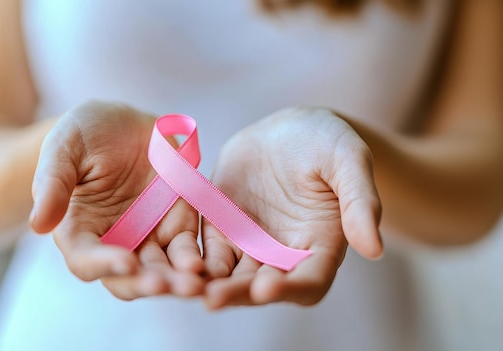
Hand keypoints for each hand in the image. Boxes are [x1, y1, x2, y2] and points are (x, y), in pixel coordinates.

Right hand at [30, 101, 203, 299]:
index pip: (85, 258)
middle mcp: (113, 241)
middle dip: (147, 283)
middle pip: (127, 277)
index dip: (104, 264)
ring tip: (195, 284)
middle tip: (168, 285)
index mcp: (78, 229)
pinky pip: (188, 250)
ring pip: (161, 271)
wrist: (124, 122)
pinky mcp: (176, 225)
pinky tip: (210, 267)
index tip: (128, 262)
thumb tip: (38, 225)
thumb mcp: (64, 147)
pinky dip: (198, 262)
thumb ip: (53, 181)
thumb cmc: (85, 133)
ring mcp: (147, 236)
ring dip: (177, 282)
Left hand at [202, 107, 382, 308]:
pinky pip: (205, 249)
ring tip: (186, 286)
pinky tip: (173, 261)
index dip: (289, 288)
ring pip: (229, 274)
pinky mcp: (223, 229)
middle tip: (212, 298)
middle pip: (262, 285)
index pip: (309, 280)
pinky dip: (191, 258)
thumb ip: (360, 202)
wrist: (290, 129)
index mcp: (320, 246)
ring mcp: (251, 244)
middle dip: (238, 293)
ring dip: (209, 283)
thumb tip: (375, 249)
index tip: (266, 288)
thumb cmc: (328, 143)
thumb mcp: (349, 161)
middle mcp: (284, 255)